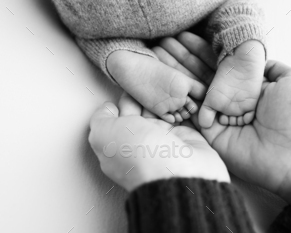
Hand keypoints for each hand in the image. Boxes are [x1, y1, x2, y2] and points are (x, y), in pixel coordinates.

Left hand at [88, 92, 229, 191]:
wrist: (181, 173)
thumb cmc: (140, 153)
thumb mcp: (104, 133)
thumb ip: (100, 118)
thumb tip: (108, 108)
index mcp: (119, 142)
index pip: (120, 113)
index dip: (125, 98)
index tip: (132, 86)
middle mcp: (140, 141)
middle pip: (141, 109)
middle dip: (145, 95)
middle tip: (152, 84)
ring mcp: (163, 139)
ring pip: (161, 110)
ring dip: (164, 99)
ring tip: (167, 89)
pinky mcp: (185, 137)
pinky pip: (181, 116)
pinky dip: (182, 106)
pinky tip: (181, 97)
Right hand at [107, 50, 205, 122]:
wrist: (135, 71)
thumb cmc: (153, 69)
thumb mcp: (174, 73)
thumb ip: (186, 84)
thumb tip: (191, 95)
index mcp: (186, 82)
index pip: (203, 94)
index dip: (203, 97)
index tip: (199, 97)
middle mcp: (181, 95)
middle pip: (194, 107)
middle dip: (192, 108)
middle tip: (186, 106)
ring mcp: (171, 105)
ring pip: (184, 115)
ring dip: (182, 114)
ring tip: (176, 109)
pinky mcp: (160, 111)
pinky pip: (172, 120)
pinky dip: (172, 119)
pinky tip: (169, 113)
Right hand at [160, 32, 290, 202]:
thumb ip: (274, 68)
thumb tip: (262, 61)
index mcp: (251, 91)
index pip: (223, 69)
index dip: (206, 55)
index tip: (188, 40)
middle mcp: (234, 105)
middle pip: (207, 81)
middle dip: (187, 64)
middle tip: (167, 47)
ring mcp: (223, 120)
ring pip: (197, 97)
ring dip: (180, 79)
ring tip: (161, 60)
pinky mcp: (214, 135)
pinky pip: (194, 116)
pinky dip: (181, 101)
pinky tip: (167, 82)